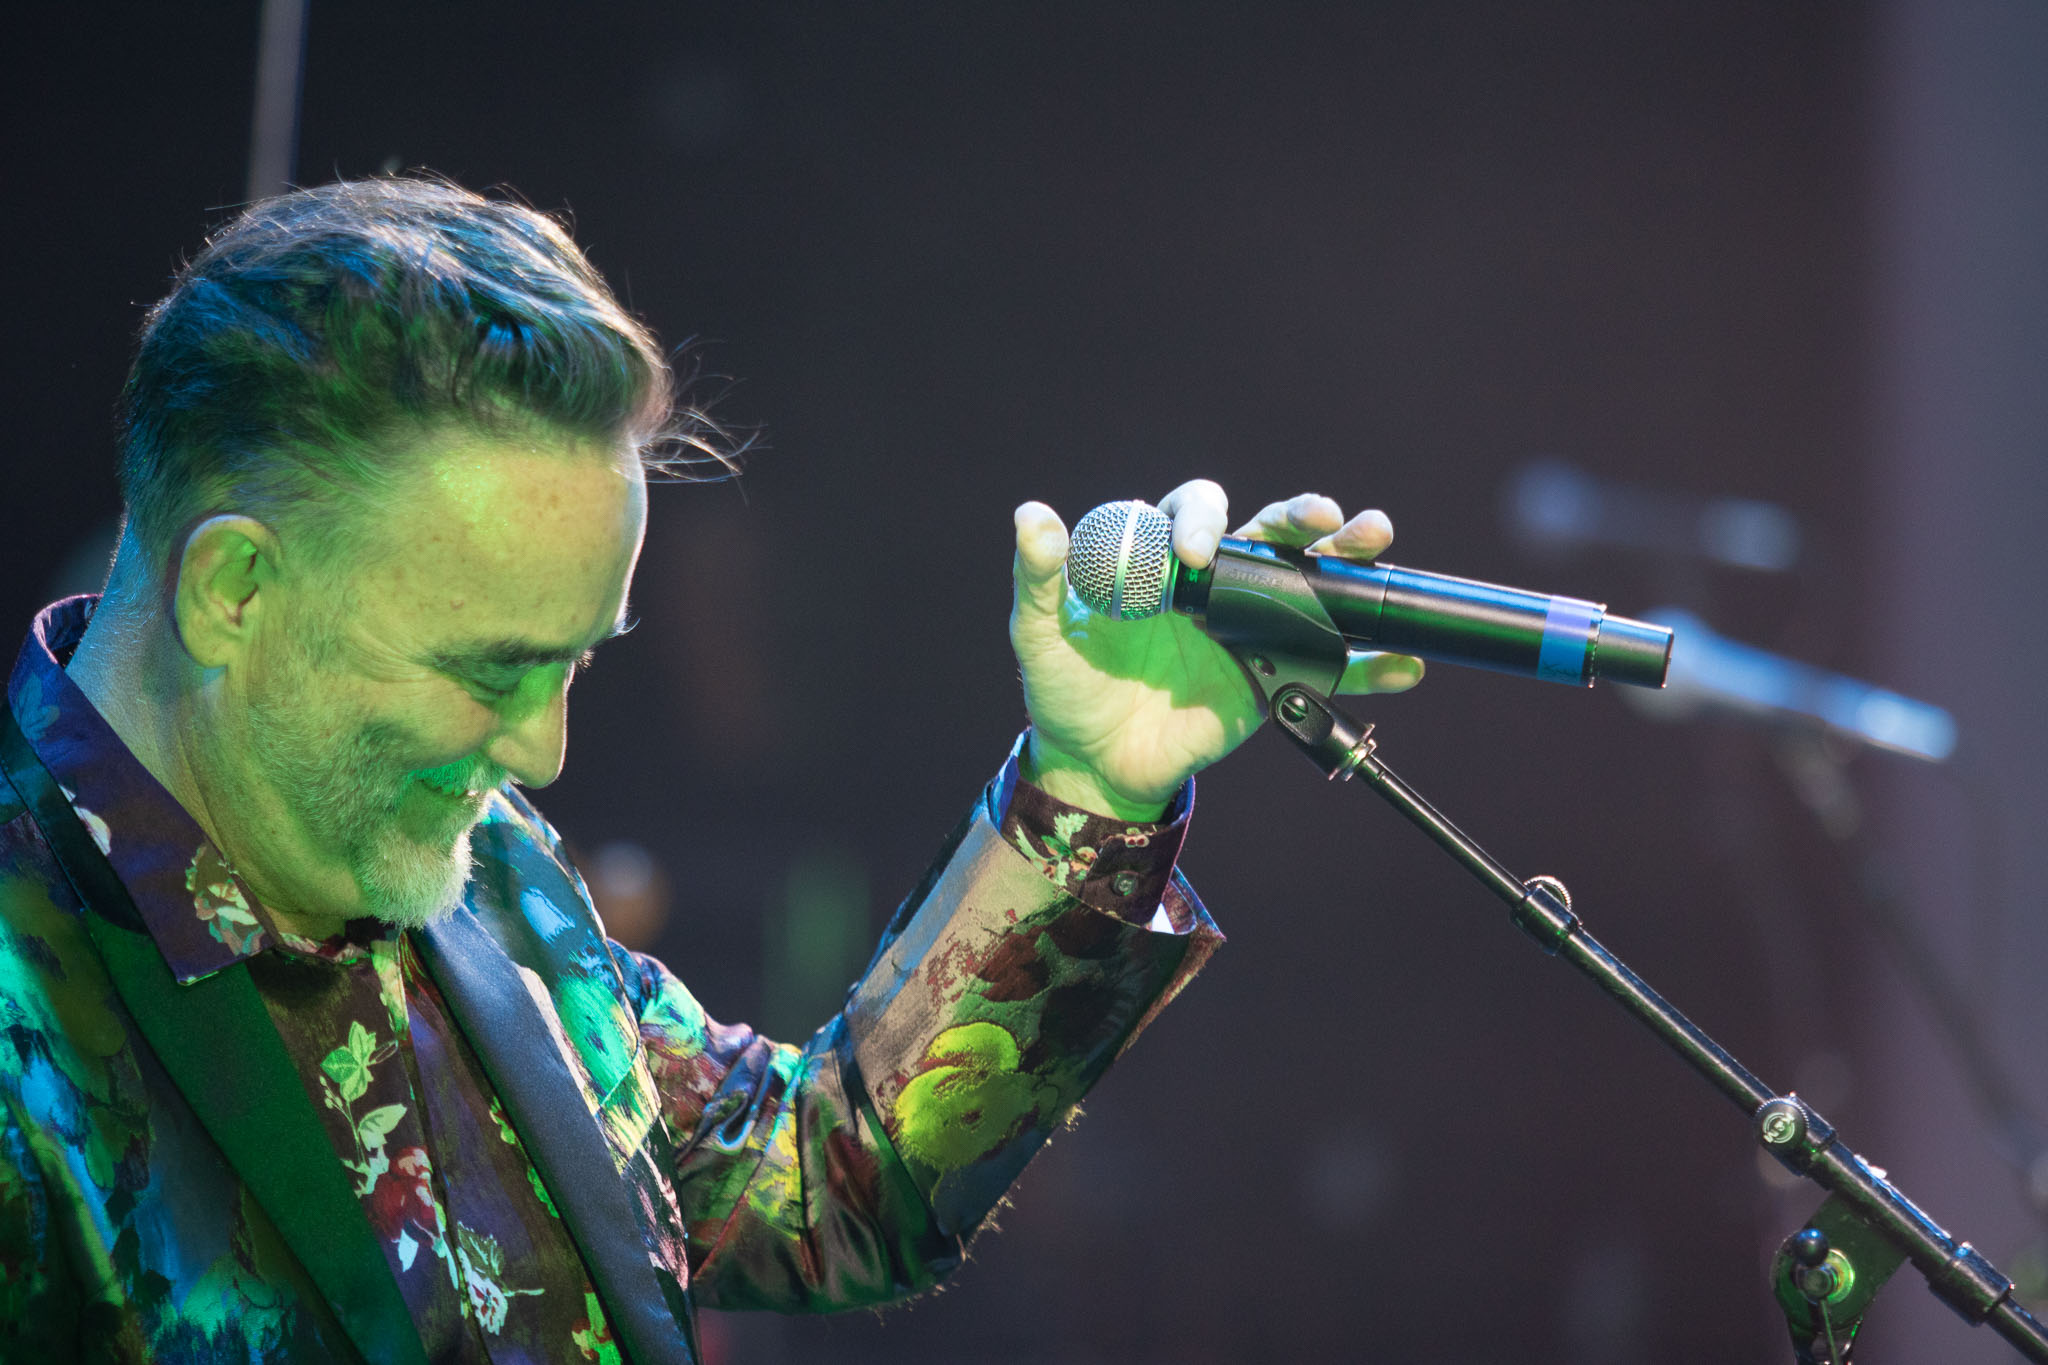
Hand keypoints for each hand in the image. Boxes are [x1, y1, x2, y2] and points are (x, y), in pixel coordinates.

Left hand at [1010, 482, 1423, 819]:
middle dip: (1303, 514)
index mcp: (1163, 555)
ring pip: (1309, 580)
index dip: (1200, 520)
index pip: (1194, 511)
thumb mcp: (1039, 630)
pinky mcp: (1272, 677)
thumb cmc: (1065, 683)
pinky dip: (1369, 667)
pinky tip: (1403, 665)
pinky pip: (1326, 666)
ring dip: (1349, 560)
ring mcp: (1251, 626)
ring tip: (1374, 540)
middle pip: (1270, 530)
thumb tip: (1031, 517)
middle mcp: (1215, 580)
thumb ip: (1039, 574)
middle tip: (1325, 515)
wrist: (1093, 762)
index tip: (1193, 554)